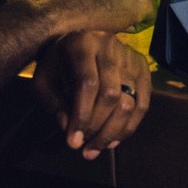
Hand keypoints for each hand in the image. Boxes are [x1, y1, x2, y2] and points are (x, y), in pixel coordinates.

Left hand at [32, 31, 150, 159]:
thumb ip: (52, 102)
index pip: (88, 84)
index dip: (82, 116)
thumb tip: (69, 128)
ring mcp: (129, 56)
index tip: (73, 142)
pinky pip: (143, 102)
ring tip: (98, 148)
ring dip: (114, 131)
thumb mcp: (44, 78)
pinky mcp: (142, 66)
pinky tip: (114, 139)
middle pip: (111, 94)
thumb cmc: (57, 61)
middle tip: (85, 147)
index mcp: (82, 44)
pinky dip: (130, 125)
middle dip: (98, 127)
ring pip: (129, 101)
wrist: (76, 39)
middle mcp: (109, 46)